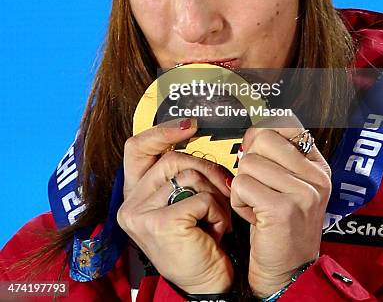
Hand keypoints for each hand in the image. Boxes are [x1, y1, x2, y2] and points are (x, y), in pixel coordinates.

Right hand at [117, 118, 233, 294]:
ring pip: (190, 176)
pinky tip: (216, 232)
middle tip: (225, 187)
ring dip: (215, 195)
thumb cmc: (200, 240)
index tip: (190, 125)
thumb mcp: (183, 200)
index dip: (163, 131)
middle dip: (207, 169)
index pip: (136, 147)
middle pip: (174, 159)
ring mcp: (141, 213)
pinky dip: (218, 212)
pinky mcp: (160, 223)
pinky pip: (201, 197)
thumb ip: (180, 172)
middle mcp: (130, 203)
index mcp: (134, 194)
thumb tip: (192, 128)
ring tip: (217, 217)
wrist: (208, 286)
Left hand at [230, 118, 330, 297]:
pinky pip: (241, 185)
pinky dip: (239, 201)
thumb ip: (275, 155)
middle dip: (250, 162)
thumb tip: (251, 132)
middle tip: (258, 186)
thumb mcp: (288, 184)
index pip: (287, 124)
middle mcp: (316, 177)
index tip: (258, 152)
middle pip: (263, 139)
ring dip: (243, 186)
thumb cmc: (280, 224)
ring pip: (248, 163)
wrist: (289, 272)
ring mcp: (302, 193)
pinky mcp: (282, 209)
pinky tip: (254, 215)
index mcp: (318, 166)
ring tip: (258, 204)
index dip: (263, 134)